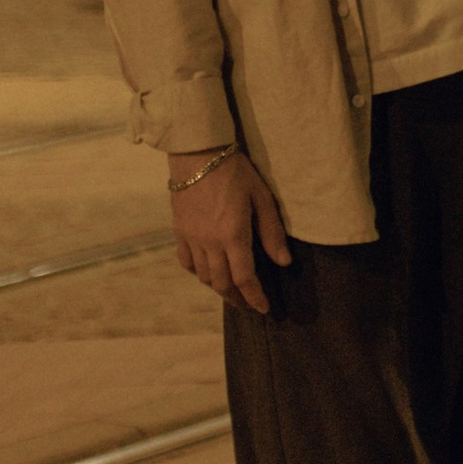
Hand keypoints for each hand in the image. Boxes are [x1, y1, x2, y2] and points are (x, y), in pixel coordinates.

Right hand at [170, 151, 291, 312]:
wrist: (198, 154)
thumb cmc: (235, 172)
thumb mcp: (261, 198)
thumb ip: (272, 232)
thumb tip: (284, 262)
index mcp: (233, 235)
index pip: (244, 278)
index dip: (254, 297)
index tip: (264, 309)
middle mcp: (210, 243)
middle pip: (222, 282)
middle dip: (237, 298)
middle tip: (248, 304)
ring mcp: (191, 238)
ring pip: (203, 276)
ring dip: (218, 288)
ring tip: (231, 290)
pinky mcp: (179, 231)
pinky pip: (186, 261)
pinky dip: (197, 272)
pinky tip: (206, 272)